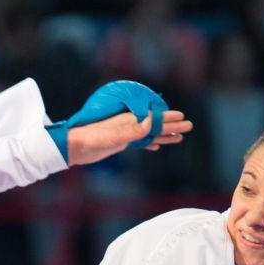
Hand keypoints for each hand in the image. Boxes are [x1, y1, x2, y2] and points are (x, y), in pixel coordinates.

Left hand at [65, 110, 190, 164]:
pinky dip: (150, 143)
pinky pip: (140, 142)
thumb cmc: (90, 139)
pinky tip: (157, 145)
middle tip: (188, 125)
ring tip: (178, 137)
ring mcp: (126, 134)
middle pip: (156, 125)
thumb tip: (150, 121)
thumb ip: (132, 131)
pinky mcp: (120, 143)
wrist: (74, 147)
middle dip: (172, 126)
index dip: (168, 118)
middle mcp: (130, 125)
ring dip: (164, 135)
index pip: (154, 117)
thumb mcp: (112, 136)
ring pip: (150, 134)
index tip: (182, 117)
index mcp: (129, 120)